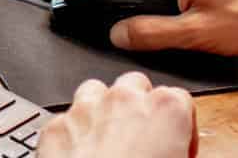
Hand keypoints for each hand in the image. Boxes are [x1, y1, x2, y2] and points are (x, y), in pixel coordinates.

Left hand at [36, 72, 194, 157]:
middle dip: (138, 110)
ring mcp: (86, 109)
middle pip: (135, 87)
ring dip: (103, 112)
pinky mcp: (55, 128)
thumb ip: (178, 153)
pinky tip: (81, 157)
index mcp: (166, 110)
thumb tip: (172, 154)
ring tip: (108, 144)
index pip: (180, 100)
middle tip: (141, 142)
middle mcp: (124, 100)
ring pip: (96, 93)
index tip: (176, 147)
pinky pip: (67, 120)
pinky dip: (74, 135)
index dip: (182, 128)